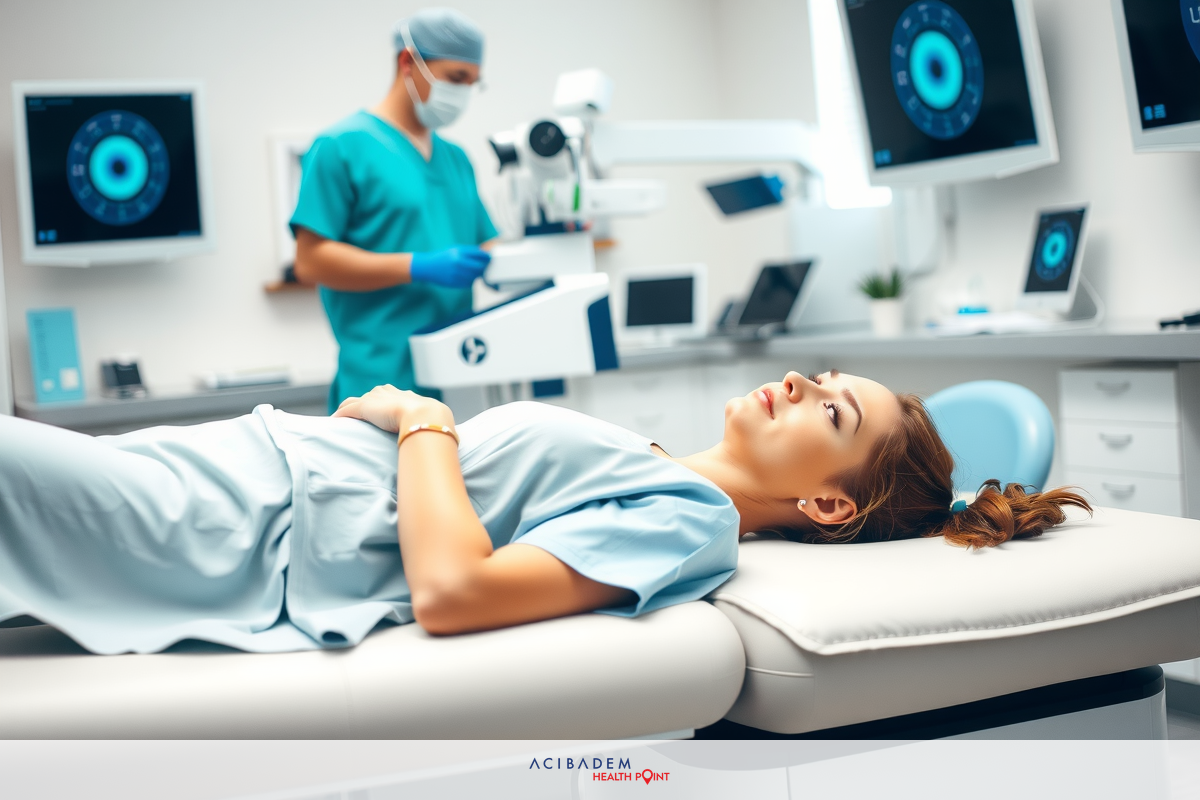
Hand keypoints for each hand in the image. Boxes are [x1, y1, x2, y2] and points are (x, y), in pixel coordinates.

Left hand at [332, 385, 451, 432]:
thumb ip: (437, 430)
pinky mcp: (364, 408)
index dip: (385, 403)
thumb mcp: (437, 424)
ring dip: (350, 409)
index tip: (382, 413)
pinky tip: (334, 421)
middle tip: (361, 416)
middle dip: (366, 403)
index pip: (391, 395)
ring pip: (356, 401)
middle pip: (372, 395)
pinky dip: (340, 415)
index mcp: (406, 396)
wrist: (426, 417)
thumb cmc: (435, 422)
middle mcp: (390, 393)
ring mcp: (376, 400)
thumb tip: (449, 445)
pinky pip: (347, 410)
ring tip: (343, 419)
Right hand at [410, 246, 490, 287]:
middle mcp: (458, 262)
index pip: (478, 254)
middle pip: (479, 266)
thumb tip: (484, 254)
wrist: (427, 267)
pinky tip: (466, 277)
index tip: (490, 258)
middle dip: (484, 267)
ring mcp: (456, 273)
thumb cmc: (442, 257)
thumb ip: (468, 251)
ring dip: (477, 275)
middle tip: (485, 267)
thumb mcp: (453, 249)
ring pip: (474, 276)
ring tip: (474, 272)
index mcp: (458, 252)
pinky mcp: (454, 282)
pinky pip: (468, 283)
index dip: (486, 257)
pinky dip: (470, 281)